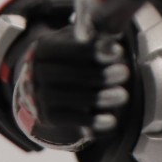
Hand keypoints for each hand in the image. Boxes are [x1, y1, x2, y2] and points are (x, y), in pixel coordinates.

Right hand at [15, 32, 129, 147]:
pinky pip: (72, 120)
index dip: (96, 50)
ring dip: (100, 98)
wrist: (50, 87)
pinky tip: (111, 121)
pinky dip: (92, 121)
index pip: (71, 49)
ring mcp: (39, 96)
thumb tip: (113, 46)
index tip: (120, 52)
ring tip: (123, 96)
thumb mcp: (81, 43)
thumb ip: (97, 40)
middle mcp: (36, 72)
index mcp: (44, 48)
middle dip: (100, 74)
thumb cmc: (74, 58)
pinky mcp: (47, 117)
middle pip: (71, 75)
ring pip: (72, 98)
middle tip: (126, 73)